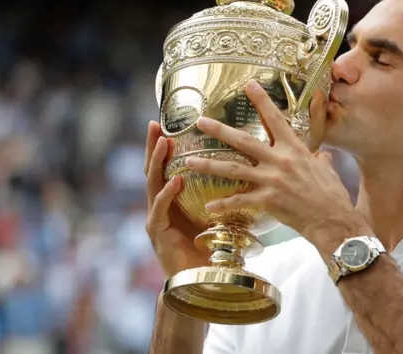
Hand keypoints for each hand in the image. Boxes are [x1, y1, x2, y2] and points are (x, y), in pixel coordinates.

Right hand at [144, 121, 210, 277]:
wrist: (201, 279)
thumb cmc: (211, 247)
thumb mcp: (216, 214)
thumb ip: (222, 193)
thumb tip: (250, 170)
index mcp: (174, 197)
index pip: (168, 165)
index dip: (167, 145)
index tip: (169, 123)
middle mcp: (161, 203)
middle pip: (154, 168)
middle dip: (154, 146)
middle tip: (155, 124)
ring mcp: (156, 216)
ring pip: (152, 183)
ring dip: (158, 161)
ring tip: (165, 143)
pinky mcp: (157, 231)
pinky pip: (159, 207)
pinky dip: (167, 193)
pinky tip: (174, 180)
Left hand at [185, 80, 371, 255]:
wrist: (333, 220)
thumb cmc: (332, 194)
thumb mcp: (326, 168)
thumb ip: (318, 158)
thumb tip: (321, 155)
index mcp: (294, 148)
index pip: (275, 118)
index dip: (261, 101)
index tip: (248, 85)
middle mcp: (279, 160)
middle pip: (243, 141)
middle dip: (219, 130)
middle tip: (200, 122)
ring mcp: (271, 180)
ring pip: (232, 169)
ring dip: (208, 164)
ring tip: (189, 161)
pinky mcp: (267, 201)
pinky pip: (239, 201)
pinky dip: (223, 204)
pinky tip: (207, 206)